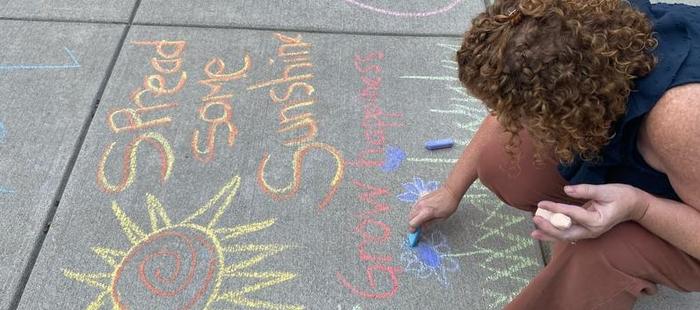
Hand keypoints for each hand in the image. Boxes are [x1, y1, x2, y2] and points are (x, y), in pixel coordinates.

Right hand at [408, 184, 460, 231]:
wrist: (450, 191)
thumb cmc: (448, 205)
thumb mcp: (442, 218)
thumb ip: (430, 223)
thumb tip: (423, 228)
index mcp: (426, 212)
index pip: (412, 223)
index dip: (413, 229)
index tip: (415, 232)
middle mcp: (420, 206)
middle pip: (410, 218)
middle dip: (412, 224)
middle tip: (418, 228)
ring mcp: (419, 201)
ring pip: (411, 212)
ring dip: (413, 218)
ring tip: (420, 221)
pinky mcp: (421, 198)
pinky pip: (414, 207)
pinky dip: (415, 212)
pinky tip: (422, 214)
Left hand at [532, 183, 650, 241]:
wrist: (634, 206)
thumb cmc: (621, 195)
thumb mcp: (605, 190)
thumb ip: (585, 190)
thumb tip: (566, 190)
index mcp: (597, 220)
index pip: (573, 215)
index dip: (556, 209)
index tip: (542, 203)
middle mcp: (592, 230)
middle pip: (567, 233)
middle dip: (549, 228)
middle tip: (535, 220)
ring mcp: (589, 233)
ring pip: (566, 236)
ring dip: (549, 234)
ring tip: (533, 232)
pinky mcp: (586, 231)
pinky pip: (568, 233)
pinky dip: (555, 233)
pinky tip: (542, 232)